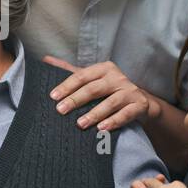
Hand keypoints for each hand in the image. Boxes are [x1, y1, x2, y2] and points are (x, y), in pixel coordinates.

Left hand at [44, 57, 161, 131]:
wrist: (142, 102)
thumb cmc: (111, 90)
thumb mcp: (93, 79)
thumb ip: (71, 71)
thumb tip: (46, 59)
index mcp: (104, 69)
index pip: (82, 76)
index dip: (67, 86)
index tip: (53, 97)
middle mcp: (117, 78)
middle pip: (94, 88)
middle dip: (76, 99)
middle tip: (61, 110)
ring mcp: (130, 91)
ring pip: (110, 102)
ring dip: (94, 113)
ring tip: (80, 124)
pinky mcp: (139, 105)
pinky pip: (126, 114)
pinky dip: (114, 121)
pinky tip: (101, 129)